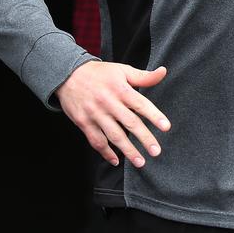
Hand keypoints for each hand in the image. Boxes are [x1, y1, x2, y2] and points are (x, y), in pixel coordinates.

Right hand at [56, 61, 170, 166]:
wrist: (67, 74)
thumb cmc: (99, 74)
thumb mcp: (122, 70)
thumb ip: (143, 76)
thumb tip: (163, 72)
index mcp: (120, 89)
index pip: (141, 104)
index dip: (154, 116)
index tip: (166, 127)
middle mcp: (109, 102)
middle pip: (130, 123)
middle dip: (144, 138)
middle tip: (156, 151)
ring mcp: (95, 113)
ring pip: (114, 135)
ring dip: (127, 150)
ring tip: (140, 161)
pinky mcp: (83, 122)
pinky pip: (96, 140)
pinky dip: (105, 152)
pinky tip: (115, 160)